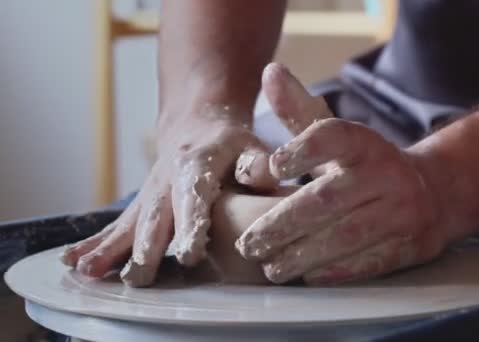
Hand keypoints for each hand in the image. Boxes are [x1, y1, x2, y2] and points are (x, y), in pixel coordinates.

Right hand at [61, 105, 276, 286]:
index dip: (191, 225)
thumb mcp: (249, 145)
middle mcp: (166, 181)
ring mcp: (149, 194)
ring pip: (129, 224)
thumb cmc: (229, 142)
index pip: (193, 198)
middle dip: (146, 248)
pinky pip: (115, 225)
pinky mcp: (140, 205)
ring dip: (110, 248)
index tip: (188, 253)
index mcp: (196, 166)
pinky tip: (73, 262)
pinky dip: (94, 243)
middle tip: (139, 277)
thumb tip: (260, 176)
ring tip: (89, 271)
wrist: (197, 123)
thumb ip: (257, 164)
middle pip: (155, 218)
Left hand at [236, 63, 446, 284]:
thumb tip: (270, 72)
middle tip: (248, 244)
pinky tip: (306, 276)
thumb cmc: (366, 165)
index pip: (332, 136)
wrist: (435, 192)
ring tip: (270, 266)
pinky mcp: (411, 245)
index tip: (272, 167)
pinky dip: (334, 271)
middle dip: (282, 224)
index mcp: (364, 143)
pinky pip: (369, 262)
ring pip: (345, 236)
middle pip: (327, 200)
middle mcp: (387, 174)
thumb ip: (300, 111)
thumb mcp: (337, 135)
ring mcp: (403, 212)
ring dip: (301, 255)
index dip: (301, 149)